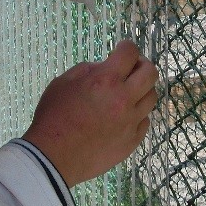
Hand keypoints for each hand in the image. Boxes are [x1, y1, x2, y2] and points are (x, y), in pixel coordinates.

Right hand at [22, 40, 157, 186]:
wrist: (53, 158)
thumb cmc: (53, 117)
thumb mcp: (63, 82)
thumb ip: (88, 70)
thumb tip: (104, 67)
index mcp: (106, 80)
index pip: (130, 52)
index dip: (126, 47)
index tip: (121, 50)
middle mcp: (124, 99)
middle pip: (151, 73)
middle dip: (142, 65)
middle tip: (130, 69)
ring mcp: (130, 122)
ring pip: (151, 97)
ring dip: (141, 90)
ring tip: (128, 94)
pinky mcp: (132, 141)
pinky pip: (144, 121)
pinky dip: (137, 115)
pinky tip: (124, 116)